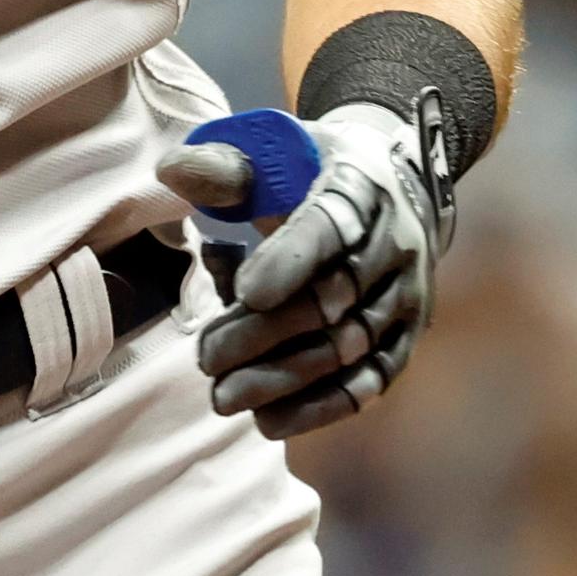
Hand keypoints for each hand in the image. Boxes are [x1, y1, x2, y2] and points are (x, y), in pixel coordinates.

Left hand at [157, 99, 456, 437]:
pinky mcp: (405, 338)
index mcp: (361, 188)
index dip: (290, 260)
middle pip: (332, 298)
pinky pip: (370, 382)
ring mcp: (405, 297)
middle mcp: (394, 245)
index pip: (329, 225)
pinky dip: (321, 407)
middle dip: (266, 334)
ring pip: (348, 348)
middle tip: (207, 358)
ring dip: (284, 379)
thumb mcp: (277, 154)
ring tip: (224, 397)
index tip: (245, 291)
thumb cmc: (314, 172)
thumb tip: (171, 172)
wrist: (392, 190)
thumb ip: (225, 168)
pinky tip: (271, 421)